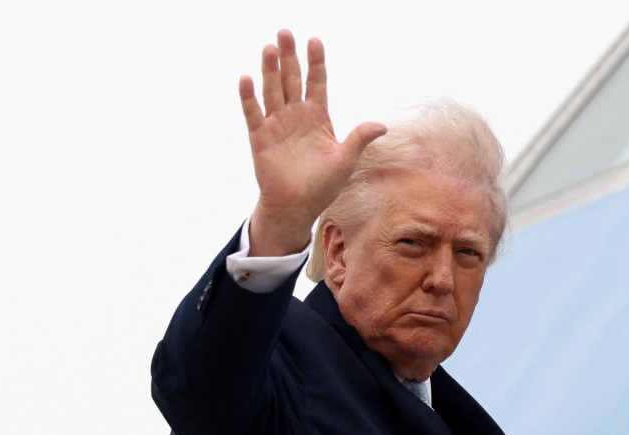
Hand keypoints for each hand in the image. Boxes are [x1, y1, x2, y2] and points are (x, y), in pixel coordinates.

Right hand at [239, 30, 386, 255]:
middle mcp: (296, 116)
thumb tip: (381, 125)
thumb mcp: (345, 161)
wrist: (297, 207)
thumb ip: (359, 139)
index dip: (315, 62)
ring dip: (270, 70)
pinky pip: (254, 113)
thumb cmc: (322, 186)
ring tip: (269, 48)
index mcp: (318, 117)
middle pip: (292, 79)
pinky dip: (249, 97)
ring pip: (273, 91)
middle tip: (285, 32)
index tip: (314, 41)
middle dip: (289, 57)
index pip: (317, 82)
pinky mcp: (260, 137)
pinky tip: (246, 79)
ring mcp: (277, 125)